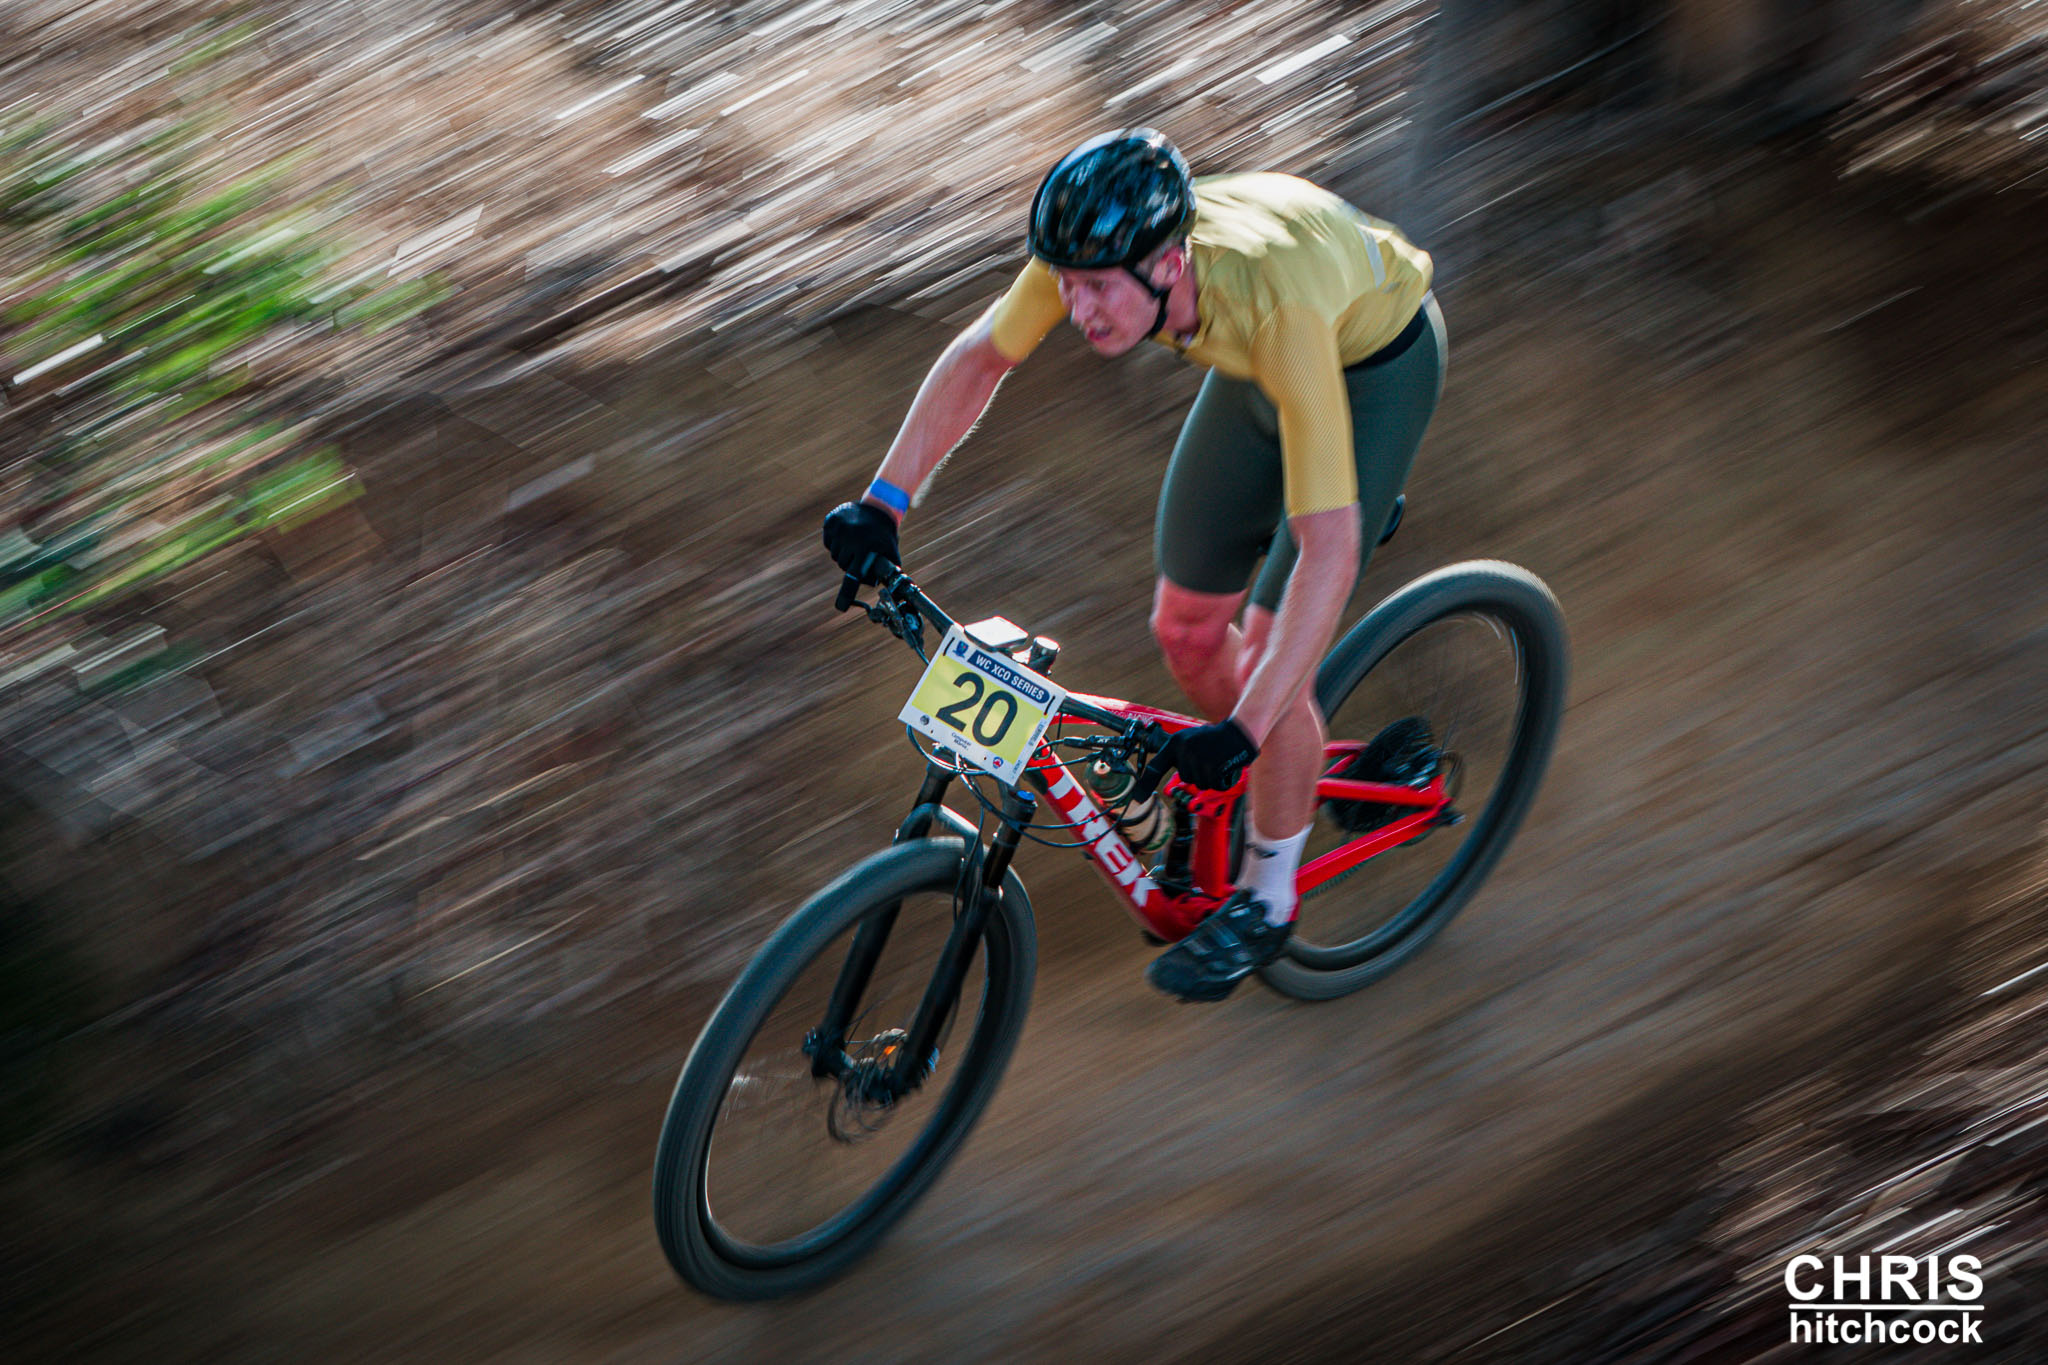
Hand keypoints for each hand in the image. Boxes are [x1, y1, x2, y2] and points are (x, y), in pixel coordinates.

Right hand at [821, 501, 899, 582]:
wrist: (878, 507)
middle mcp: (848, 537)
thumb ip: (887, 568)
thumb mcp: (891, 549)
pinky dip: (834, 542)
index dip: (850, 584)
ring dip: (841, 553)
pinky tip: (845, 537)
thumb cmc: (885, 533)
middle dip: (848, 563)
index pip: (852, 573)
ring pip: (833, 553)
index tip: (846, 597)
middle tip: (857, 557)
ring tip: (852, 546)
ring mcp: (838, 528)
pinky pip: (828, 541)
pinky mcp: (831, 521)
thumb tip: (876, 584)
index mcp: (863, 546)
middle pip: (841, 563)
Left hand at [1143, 717, 1259, 794]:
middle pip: (1185, 778)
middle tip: (1209, 760)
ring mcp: (1197, 757)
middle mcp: (1183, 749)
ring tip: (1217, 761)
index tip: (1137, 798)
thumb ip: (1179, 756)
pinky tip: (1224, 767)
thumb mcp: (1191, 741)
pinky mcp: (1212, 766)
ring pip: (1199, 783)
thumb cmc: (1215, 739)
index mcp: (1176, 743)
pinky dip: (1220, 781)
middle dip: (1198, 774)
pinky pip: (1212, 784)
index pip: (1156, 765)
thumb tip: (1172, 779)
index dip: (1146, 783)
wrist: (1238, 733)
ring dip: (1210, 778)